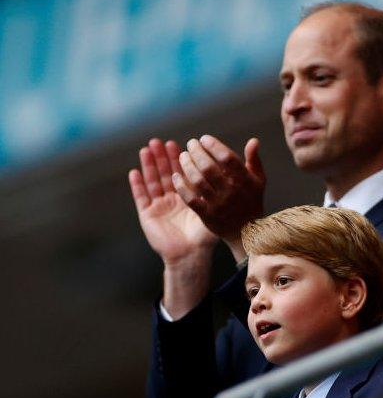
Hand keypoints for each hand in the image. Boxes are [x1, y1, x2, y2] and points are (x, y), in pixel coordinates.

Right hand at [129, 139, 218, 262]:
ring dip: (149, 166)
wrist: (190, 256)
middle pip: (166, 174)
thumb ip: (220, 194)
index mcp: (188, 197)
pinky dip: (137, 185)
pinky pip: (141, 197)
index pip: (184, 173)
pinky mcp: (147, 215)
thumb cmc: (204, 236)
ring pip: (152, 182)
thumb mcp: (213, 210)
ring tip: (147, 149)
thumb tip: (233, 178)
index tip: (183, 144)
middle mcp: (172, 200)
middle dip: (163, 157)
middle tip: (161, 141)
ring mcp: (159, 206)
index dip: (181, 159)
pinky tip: (135, 172)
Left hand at [172, 135, 265, 260]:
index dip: (214, 146)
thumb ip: (254, 160)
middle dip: (197, 152)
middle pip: (209, 168)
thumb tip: (253, 141)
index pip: (228, 158)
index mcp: (245, 181)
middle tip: (190, 144)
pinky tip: (176, 176)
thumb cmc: (251, 201)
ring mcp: (218, 204)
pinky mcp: (207, 215)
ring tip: (182, 156)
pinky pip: (191, 199)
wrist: (247, 232)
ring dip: (187, 166)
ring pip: (198, 181)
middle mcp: (231, 192)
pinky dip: (181, 186)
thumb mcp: (258, 180)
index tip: (204, 139)